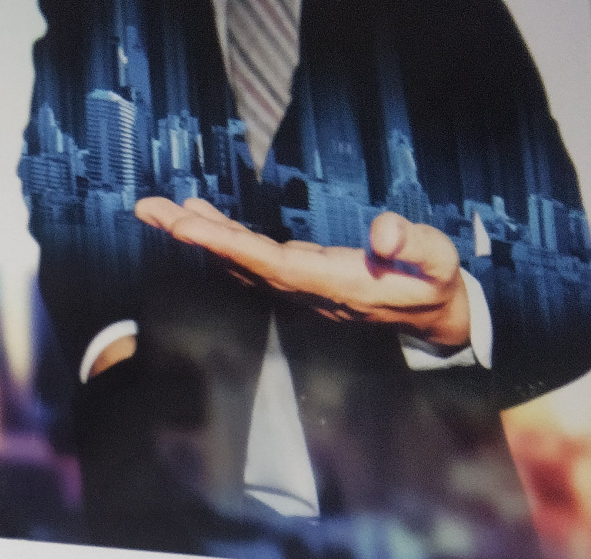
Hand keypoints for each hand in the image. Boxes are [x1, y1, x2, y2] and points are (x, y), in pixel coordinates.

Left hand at [133, 197, 471, 350]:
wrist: (432, 318)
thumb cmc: (435, 285)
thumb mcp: (440, 263)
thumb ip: (414, 244)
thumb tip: (384, 233)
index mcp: (331, 283)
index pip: (267, 263)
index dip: (223, 245)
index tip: (186, 227)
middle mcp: (303, 289)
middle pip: (237, 262)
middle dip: (193, 236)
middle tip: (151, 210)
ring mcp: (297, 286)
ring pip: (238, 260)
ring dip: (200, 234)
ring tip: (164, 208)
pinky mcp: (298, 277)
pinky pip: (249, 257)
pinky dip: (222, 237)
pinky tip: (202, 219)